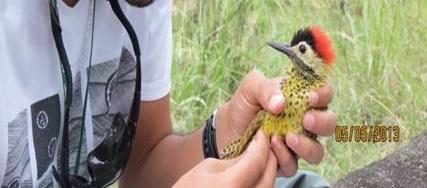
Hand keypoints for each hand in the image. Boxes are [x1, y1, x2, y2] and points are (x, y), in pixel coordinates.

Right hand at [173, 131, 276, 187]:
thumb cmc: (188, 187)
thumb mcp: (208, 166)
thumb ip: (235, 160)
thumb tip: (254, 152)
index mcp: (232, 185)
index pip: (257, 160)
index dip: (262, 143)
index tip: (262, 133)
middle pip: (269, 175)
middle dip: (270, 157)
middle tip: (265, 144)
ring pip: (269, 186)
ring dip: (268, 170)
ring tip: (261, 158)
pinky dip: (263, 182)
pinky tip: (256, 173)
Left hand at [216, 69, 336, 176]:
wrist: (225, 130)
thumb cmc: (242, 106)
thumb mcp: (250, 88)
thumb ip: (266, 88)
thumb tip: (281, 103)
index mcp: (300, 100)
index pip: (324, 95)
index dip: (324, 94)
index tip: (312, 97)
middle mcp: (303, 123)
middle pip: (329, 124)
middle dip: (323, 122)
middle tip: (306, 119)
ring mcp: (296, 145)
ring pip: (317, 151)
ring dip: (307, 145)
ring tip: (289, 137)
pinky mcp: (283, 162)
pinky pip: (293, 165)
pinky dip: (284, 156)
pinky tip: (271, 144)